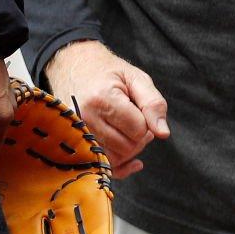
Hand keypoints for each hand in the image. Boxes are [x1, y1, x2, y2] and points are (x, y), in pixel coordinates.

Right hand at [44, 39, 168, 178]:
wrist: (71, 66)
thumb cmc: (107, 72)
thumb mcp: (135, 78)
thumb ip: (153, 103)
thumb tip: (163, 134)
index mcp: (102, 99)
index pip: (138, 130)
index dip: (146, 121)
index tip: (138, 109)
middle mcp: (86, 119)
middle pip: (127, 147)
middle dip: (138, 137)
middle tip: (134, 118)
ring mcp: (77, 133)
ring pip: (116, 159)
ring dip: (128, 149)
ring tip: (125, 128)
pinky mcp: (74, 143)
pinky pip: (102, 167)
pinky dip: (120, 166)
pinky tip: (132, 160)